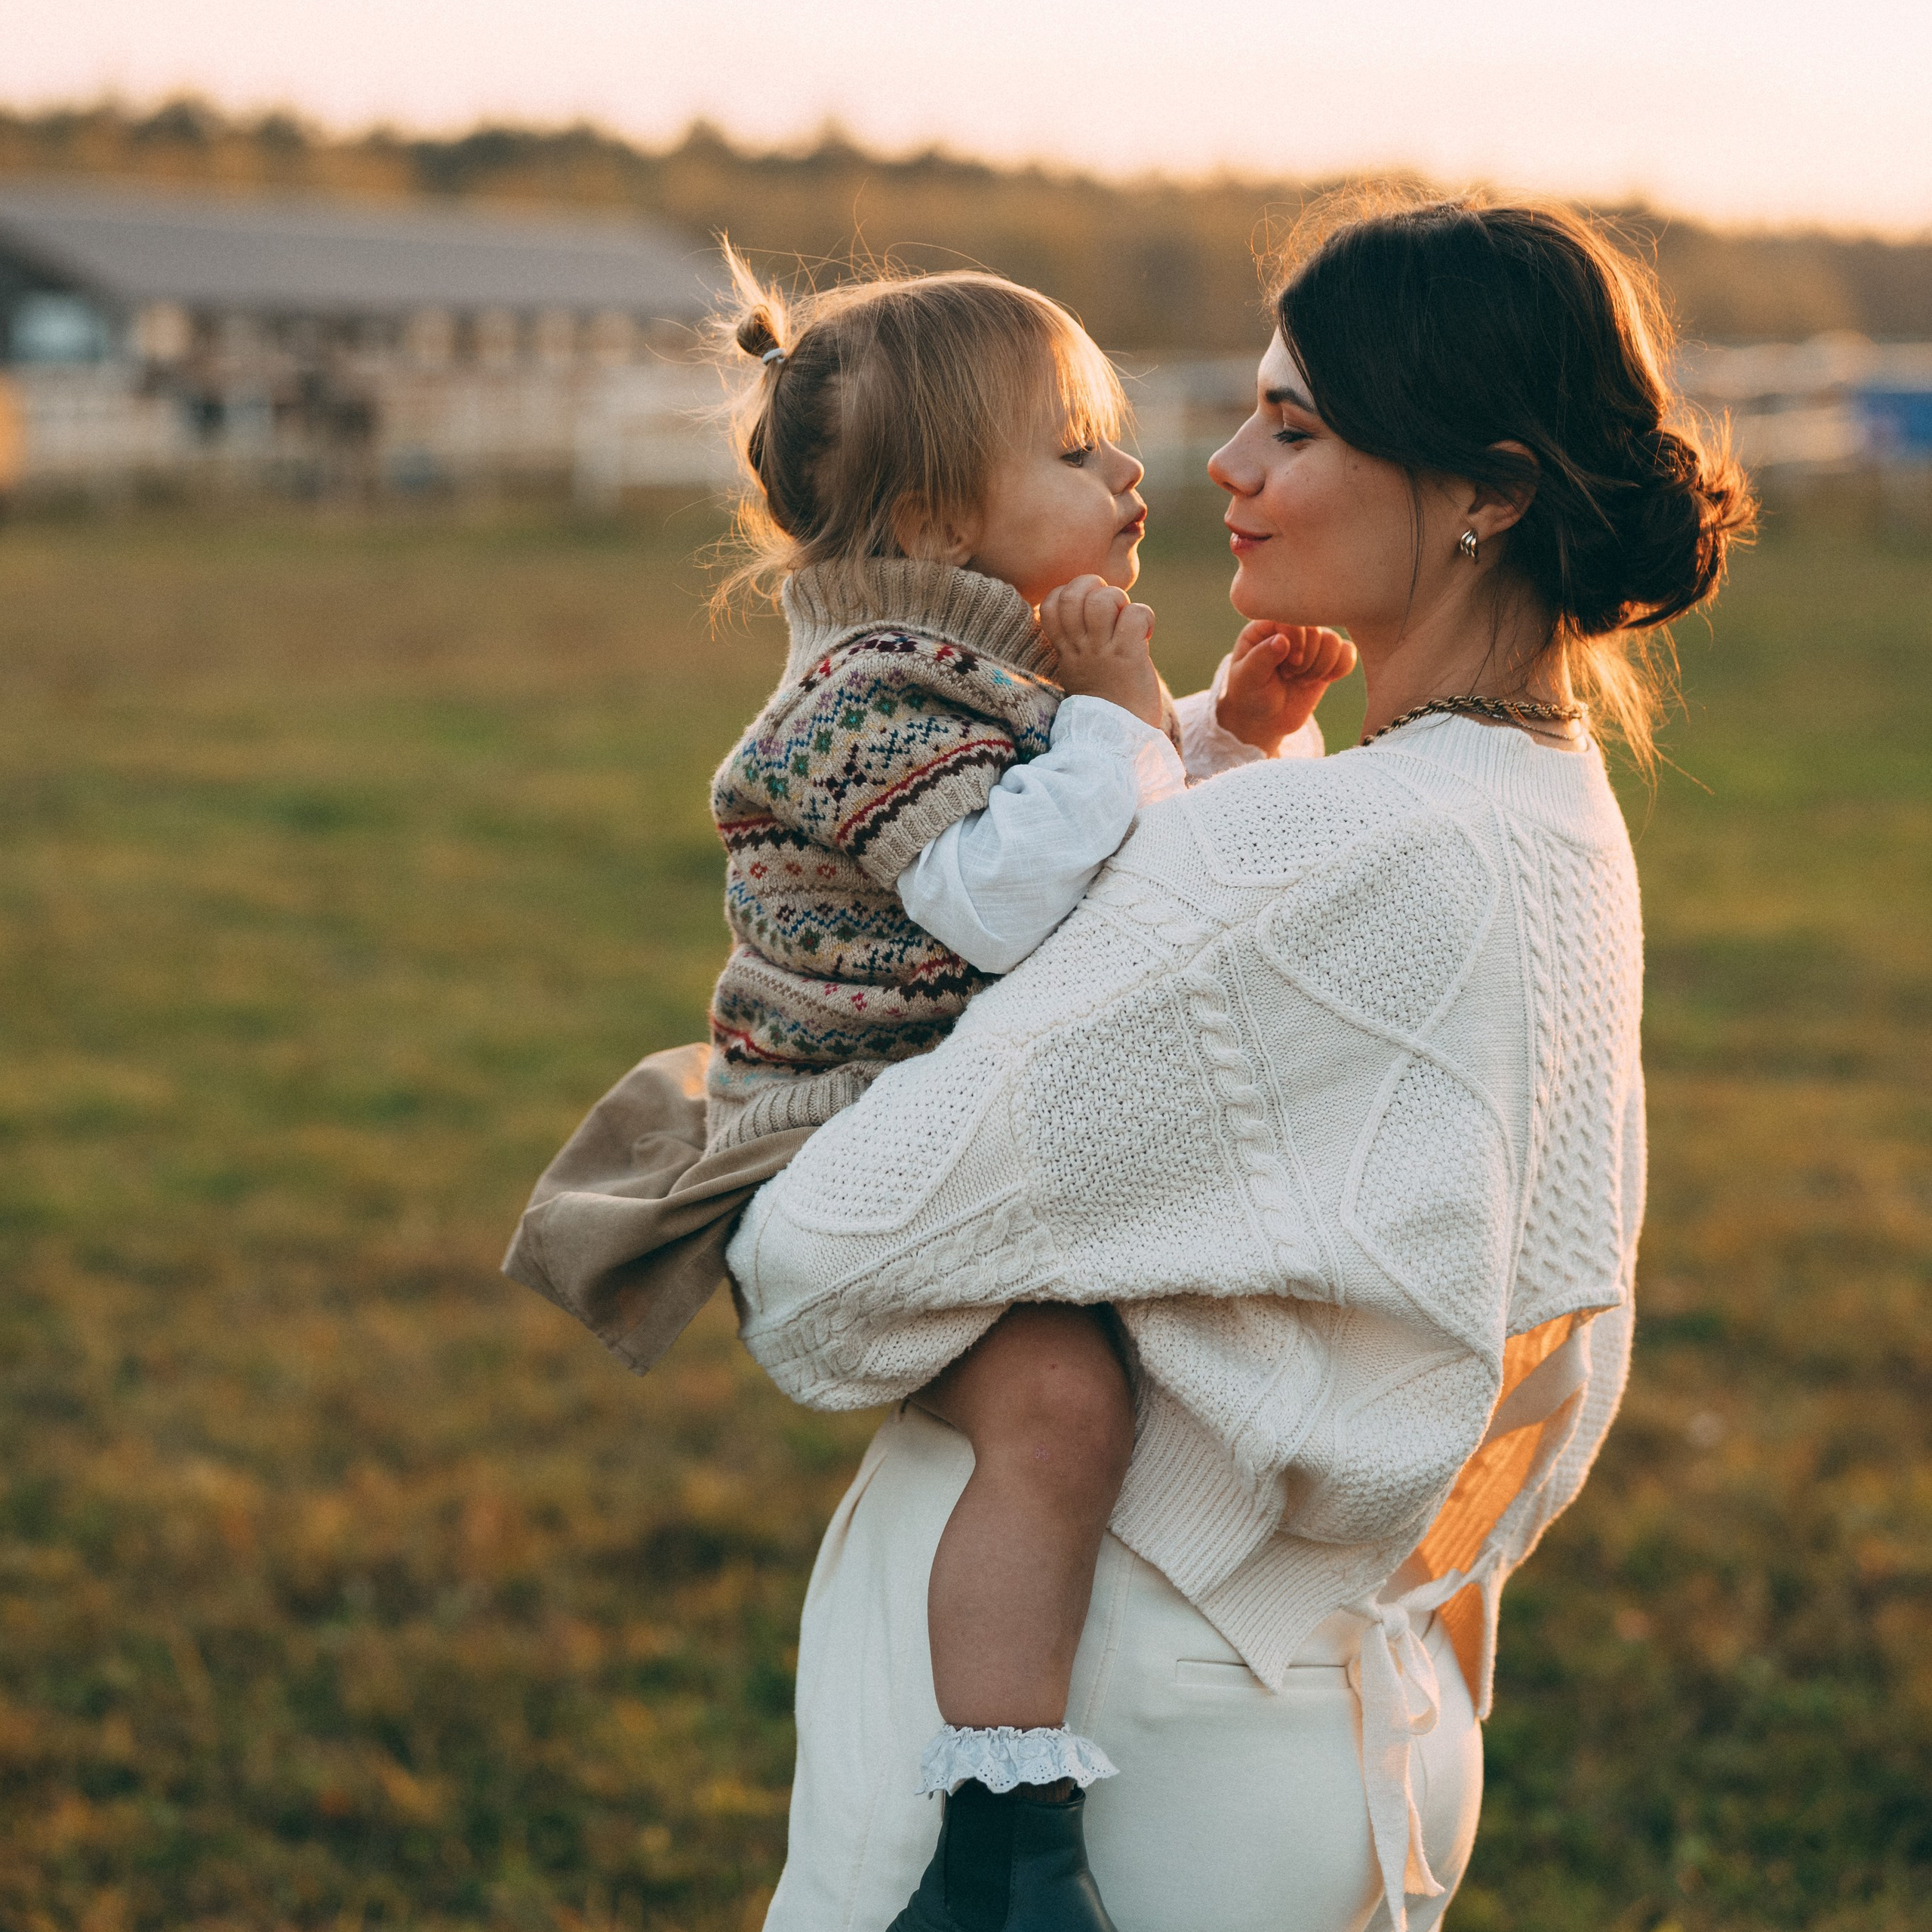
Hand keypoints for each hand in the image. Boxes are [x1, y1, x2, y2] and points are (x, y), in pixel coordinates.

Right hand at [1038, 575, 1163, 728]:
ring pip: (1102, 599)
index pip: (1049, 603)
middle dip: (1095, 587)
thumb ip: (1086, 645)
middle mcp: (1080, 648)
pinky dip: (1145, 616)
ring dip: (1119, 600)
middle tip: (1111, 608)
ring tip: (1126, 619)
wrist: (1113, 743)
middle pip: (1073, 593)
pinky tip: (1147, 634)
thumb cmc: (1105, 709)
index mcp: (1067, 651)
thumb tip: (1105, 616)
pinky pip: (1134, 615)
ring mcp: (1103, 652)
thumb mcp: (1082, 674)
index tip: (1087, 607)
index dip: (1069, 592)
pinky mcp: (1128, 657)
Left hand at [1217, 622, 1356, 753]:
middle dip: (1307, 659)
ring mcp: (1311, 642)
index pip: (1292, 616)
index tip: (1289, 664)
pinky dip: (1340, 668)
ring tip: (1301, 680)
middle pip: (1316, 629)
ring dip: (1320, 666)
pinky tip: (1324, 680)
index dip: (1297, 639)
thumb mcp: (1247, 679)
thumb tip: (1281, 639)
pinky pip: (1348, 652)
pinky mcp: (1328, 658)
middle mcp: (1292, 629)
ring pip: (1334, 641)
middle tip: (1289, 675)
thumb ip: (1261, 658)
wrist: (1266, 719)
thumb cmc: (1250, 695)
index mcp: (1266, 626)